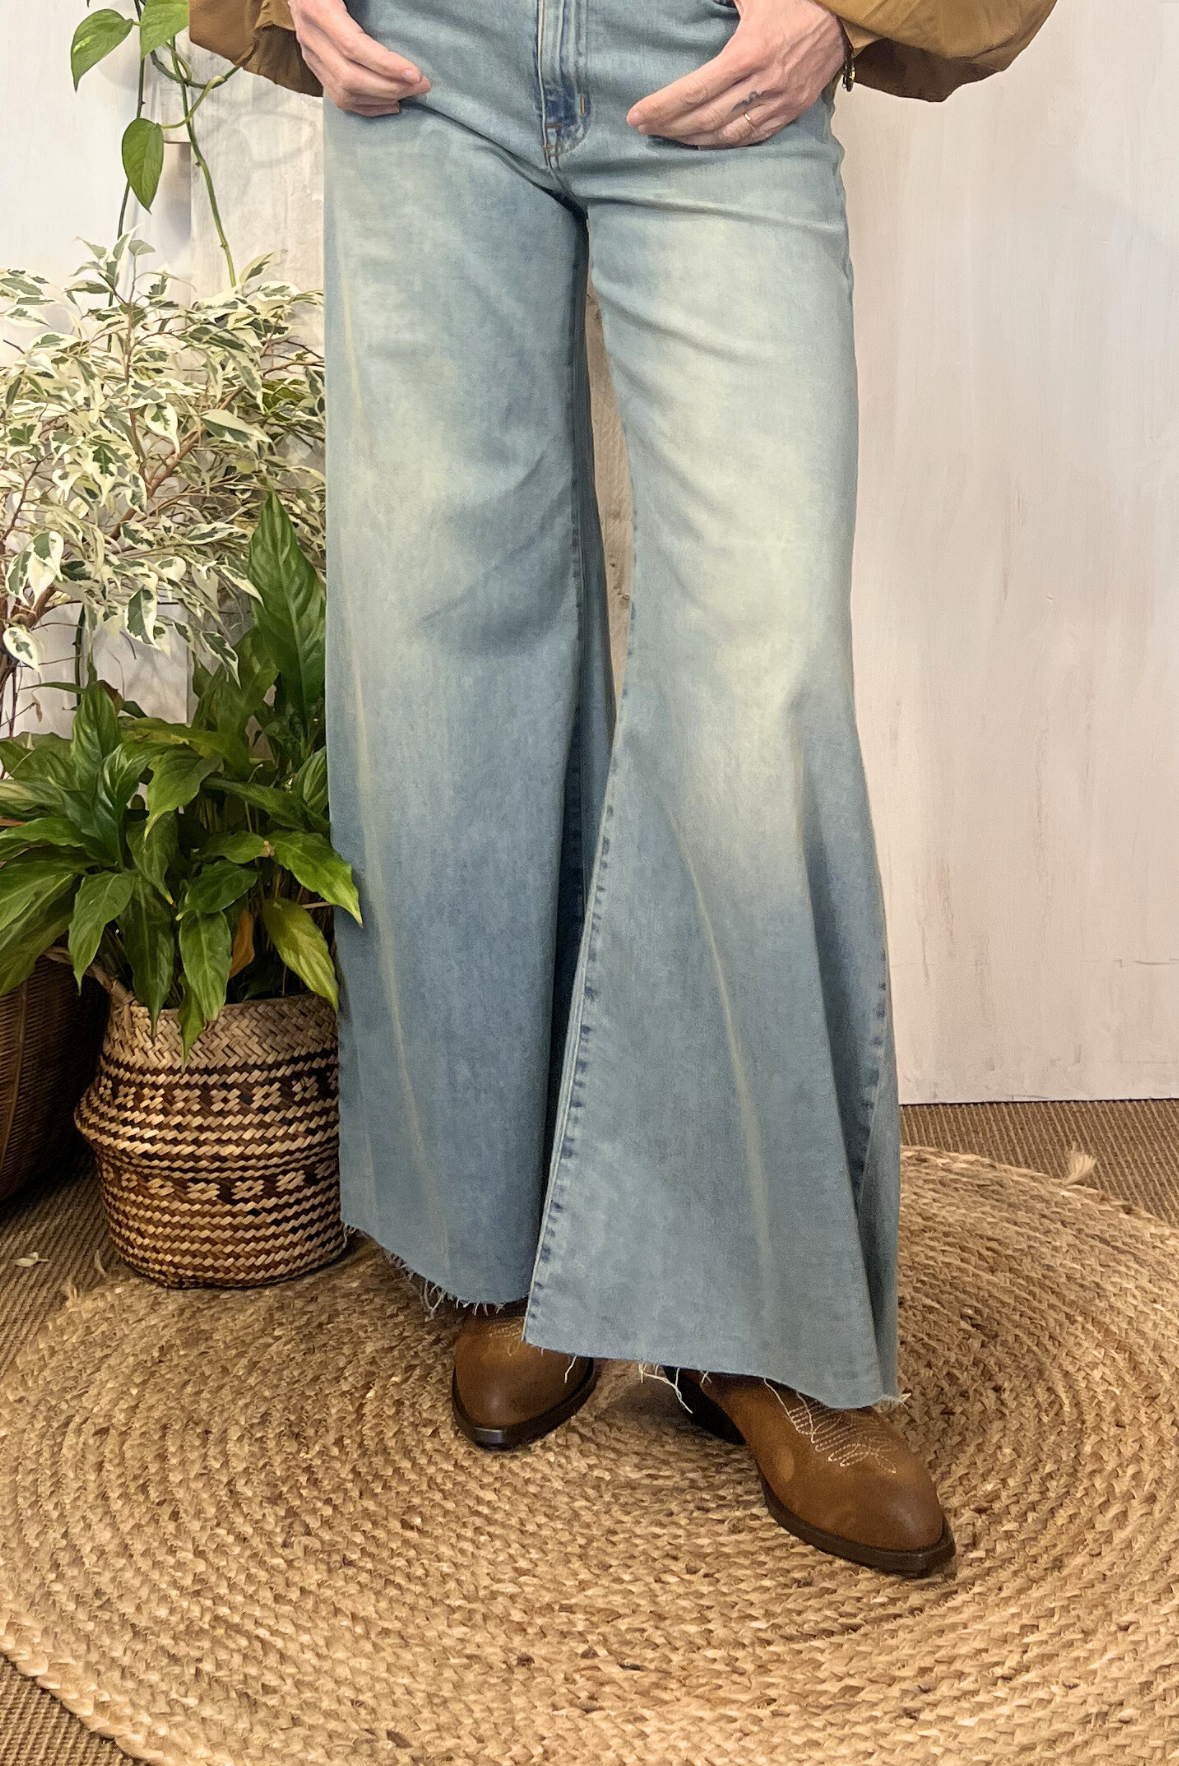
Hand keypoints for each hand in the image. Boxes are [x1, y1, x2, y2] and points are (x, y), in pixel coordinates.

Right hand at [288, 0, 430, 113]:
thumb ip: (370, 1)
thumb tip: (401, 16)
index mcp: (319, 10)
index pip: (353, 48)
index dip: (385, 65)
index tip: (415, 74)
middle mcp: (311, 37)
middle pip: (350, 78)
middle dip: (390, 87)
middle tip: (421, 85)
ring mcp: (310, 55)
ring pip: (344, 93)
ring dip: (382, 99)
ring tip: (410, 94)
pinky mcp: (314, 66)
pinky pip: (339, 97)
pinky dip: (368, 106)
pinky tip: (392, 103)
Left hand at [626, 0, 843, 148]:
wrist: (843, 16)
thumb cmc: (795, 1)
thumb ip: (719, 0)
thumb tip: (686, 4)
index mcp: (749, 53)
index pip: (695, 90)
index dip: (663, 107)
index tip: (637, 116)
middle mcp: (763, 84)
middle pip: (705, 119)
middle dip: (670, 127)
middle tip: (645, 129)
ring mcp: (778, 102)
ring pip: (726, 135)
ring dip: (693, 140)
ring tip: (669, 136)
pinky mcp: (791, 112)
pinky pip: (751, 138)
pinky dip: (723, 144)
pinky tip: (704, 141)